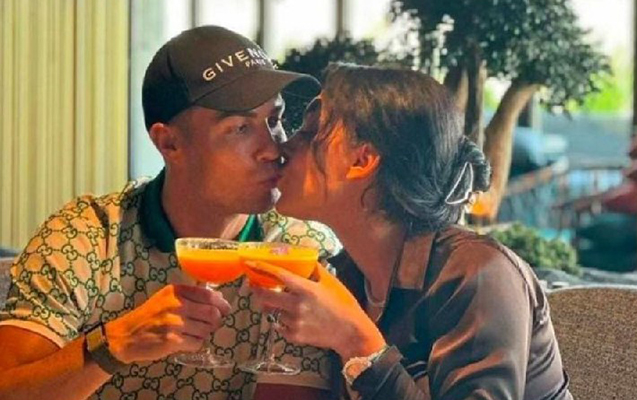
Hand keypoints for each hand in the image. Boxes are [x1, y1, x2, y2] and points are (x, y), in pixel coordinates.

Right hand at [104, 284, 231, 363]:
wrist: (125, 336)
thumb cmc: (149, 316)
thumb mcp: (167, 298)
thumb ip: (190, 296)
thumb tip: (219, 297)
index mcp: (176, 291)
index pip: (208, 295)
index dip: (221, 303)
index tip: (225, 309)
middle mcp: (175, 304)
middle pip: (212, 313)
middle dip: (217, 320)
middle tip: (213, 324)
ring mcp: (174, 323)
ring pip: (206, 329)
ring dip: (206, 333)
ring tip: (196, 333)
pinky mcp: (171, 340)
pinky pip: (196, 343)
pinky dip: (196, 344)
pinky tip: (187, 342)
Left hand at [248, 261, 385, 361]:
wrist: (350, 332)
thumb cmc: (343, 304)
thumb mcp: (331, 282)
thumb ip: (316, 270)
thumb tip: (307, 259)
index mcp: (306, 289)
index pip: (278, 276)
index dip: (262, 268)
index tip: (250, 263)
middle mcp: (297, 306)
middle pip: (266, 296)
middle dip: (257, 290)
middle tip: (254, 285)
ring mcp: (294, 322)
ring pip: (272, 312)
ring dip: (272, 307)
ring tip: (280, 304)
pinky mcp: (294, 336)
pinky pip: (279, 326)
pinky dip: (281, 321)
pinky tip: (291, 318)